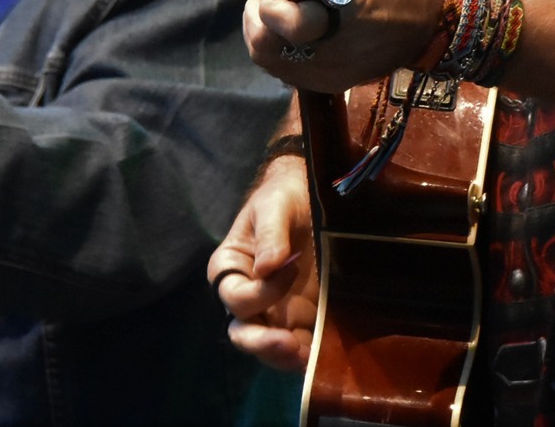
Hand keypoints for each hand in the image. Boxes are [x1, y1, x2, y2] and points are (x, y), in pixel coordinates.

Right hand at [208, 156, 317, 372]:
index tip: (291, 268)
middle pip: (244, 333)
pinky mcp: (304, 317)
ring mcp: (276, 311)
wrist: (315, 195)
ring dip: (285, 357)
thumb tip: (267, 268)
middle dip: (263, 344)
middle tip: (288, 345)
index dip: (261, 293)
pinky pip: (301, 343)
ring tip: (306, 358)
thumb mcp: (275, 204)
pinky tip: (323, 357)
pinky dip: (310, 354)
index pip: (237, 297)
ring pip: (270, 347)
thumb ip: (271, 232)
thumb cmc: (285, 196)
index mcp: (231, 270)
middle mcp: (249, 297)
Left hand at [241, 0, 447, 91]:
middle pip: (266, 48)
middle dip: (253, 18)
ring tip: (273, 11)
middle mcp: (336, 52)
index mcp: (346, 13)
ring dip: (260, 34)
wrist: (429, 18)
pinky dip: (277, 51)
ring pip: (270, 64)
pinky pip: (287, 74)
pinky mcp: (334, 84)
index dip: (269, 4)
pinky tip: (287, 32)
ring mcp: (334, 73)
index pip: (288, 23)